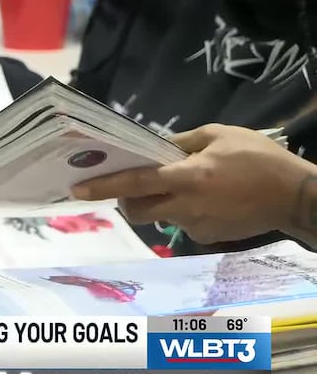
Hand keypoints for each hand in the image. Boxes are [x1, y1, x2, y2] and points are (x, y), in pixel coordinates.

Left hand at [71, 124, 314, 243]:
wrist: (297, 196)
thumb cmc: (259, 158)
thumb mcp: (220, 135)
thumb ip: (182, 142)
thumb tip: (155, 148)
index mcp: (187, 177)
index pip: (135, 183)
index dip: (104, 186)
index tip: (78, 190)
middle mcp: (185, 206)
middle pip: (137, 209)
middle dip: (127, 199)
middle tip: (135, 183)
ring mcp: (195, 226)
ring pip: (158, 217)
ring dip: (157, 203)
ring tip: (182, 185)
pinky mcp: (206, 238)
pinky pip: (182, 225)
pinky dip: (183, 212)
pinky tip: (208, 200)